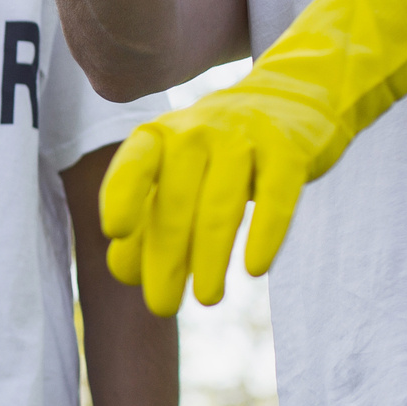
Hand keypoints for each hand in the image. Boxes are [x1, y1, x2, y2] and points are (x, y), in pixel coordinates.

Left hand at [102, 0, 406, 314]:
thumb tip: (124, 272)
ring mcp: (245, 137)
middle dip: (166, 256)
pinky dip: (266, 232)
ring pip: (223, 202)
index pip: (134, 163)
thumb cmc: (217, 154)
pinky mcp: (289, 150)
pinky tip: (255, 268)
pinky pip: (278, 195)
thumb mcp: (176, 174)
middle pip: (178, 200)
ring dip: (211, 255)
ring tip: (206, 299)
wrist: (291, 99)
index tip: (115, 231)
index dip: (122, 194)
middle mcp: (197, 132)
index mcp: (160, 138)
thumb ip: (147, 218)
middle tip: (162, 305)